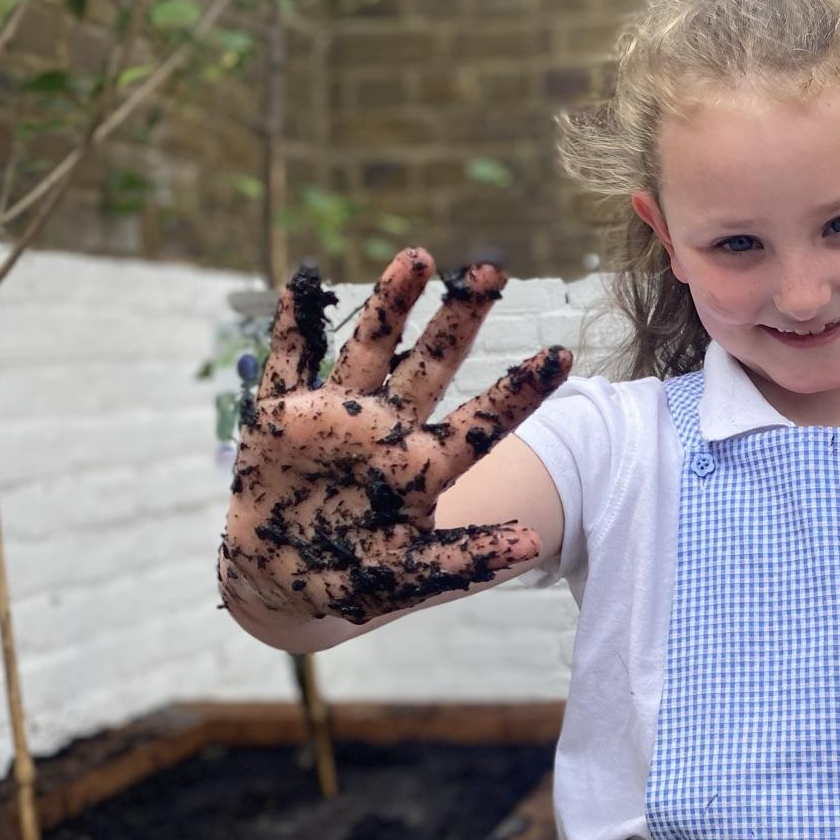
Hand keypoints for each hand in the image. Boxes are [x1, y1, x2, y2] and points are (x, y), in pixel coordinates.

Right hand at [218, 248, 570, 624]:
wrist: (277, 582)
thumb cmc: (349, 579)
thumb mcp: (406, 578)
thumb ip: (465, 560)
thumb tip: (534, 546)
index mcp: (422, 465)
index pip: (481, 422)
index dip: (519, 390)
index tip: (563, 355)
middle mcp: (386, 428)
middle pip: (431, 364)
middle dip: (460, 318)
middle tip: (492, 269)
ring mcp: (335, 415)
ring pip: (370, 347)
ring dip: (391, 302)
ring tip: (420, 257)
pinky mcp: (281, 414)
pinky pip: (289, 360)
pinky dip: (293, 324)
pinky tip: (305, 281)